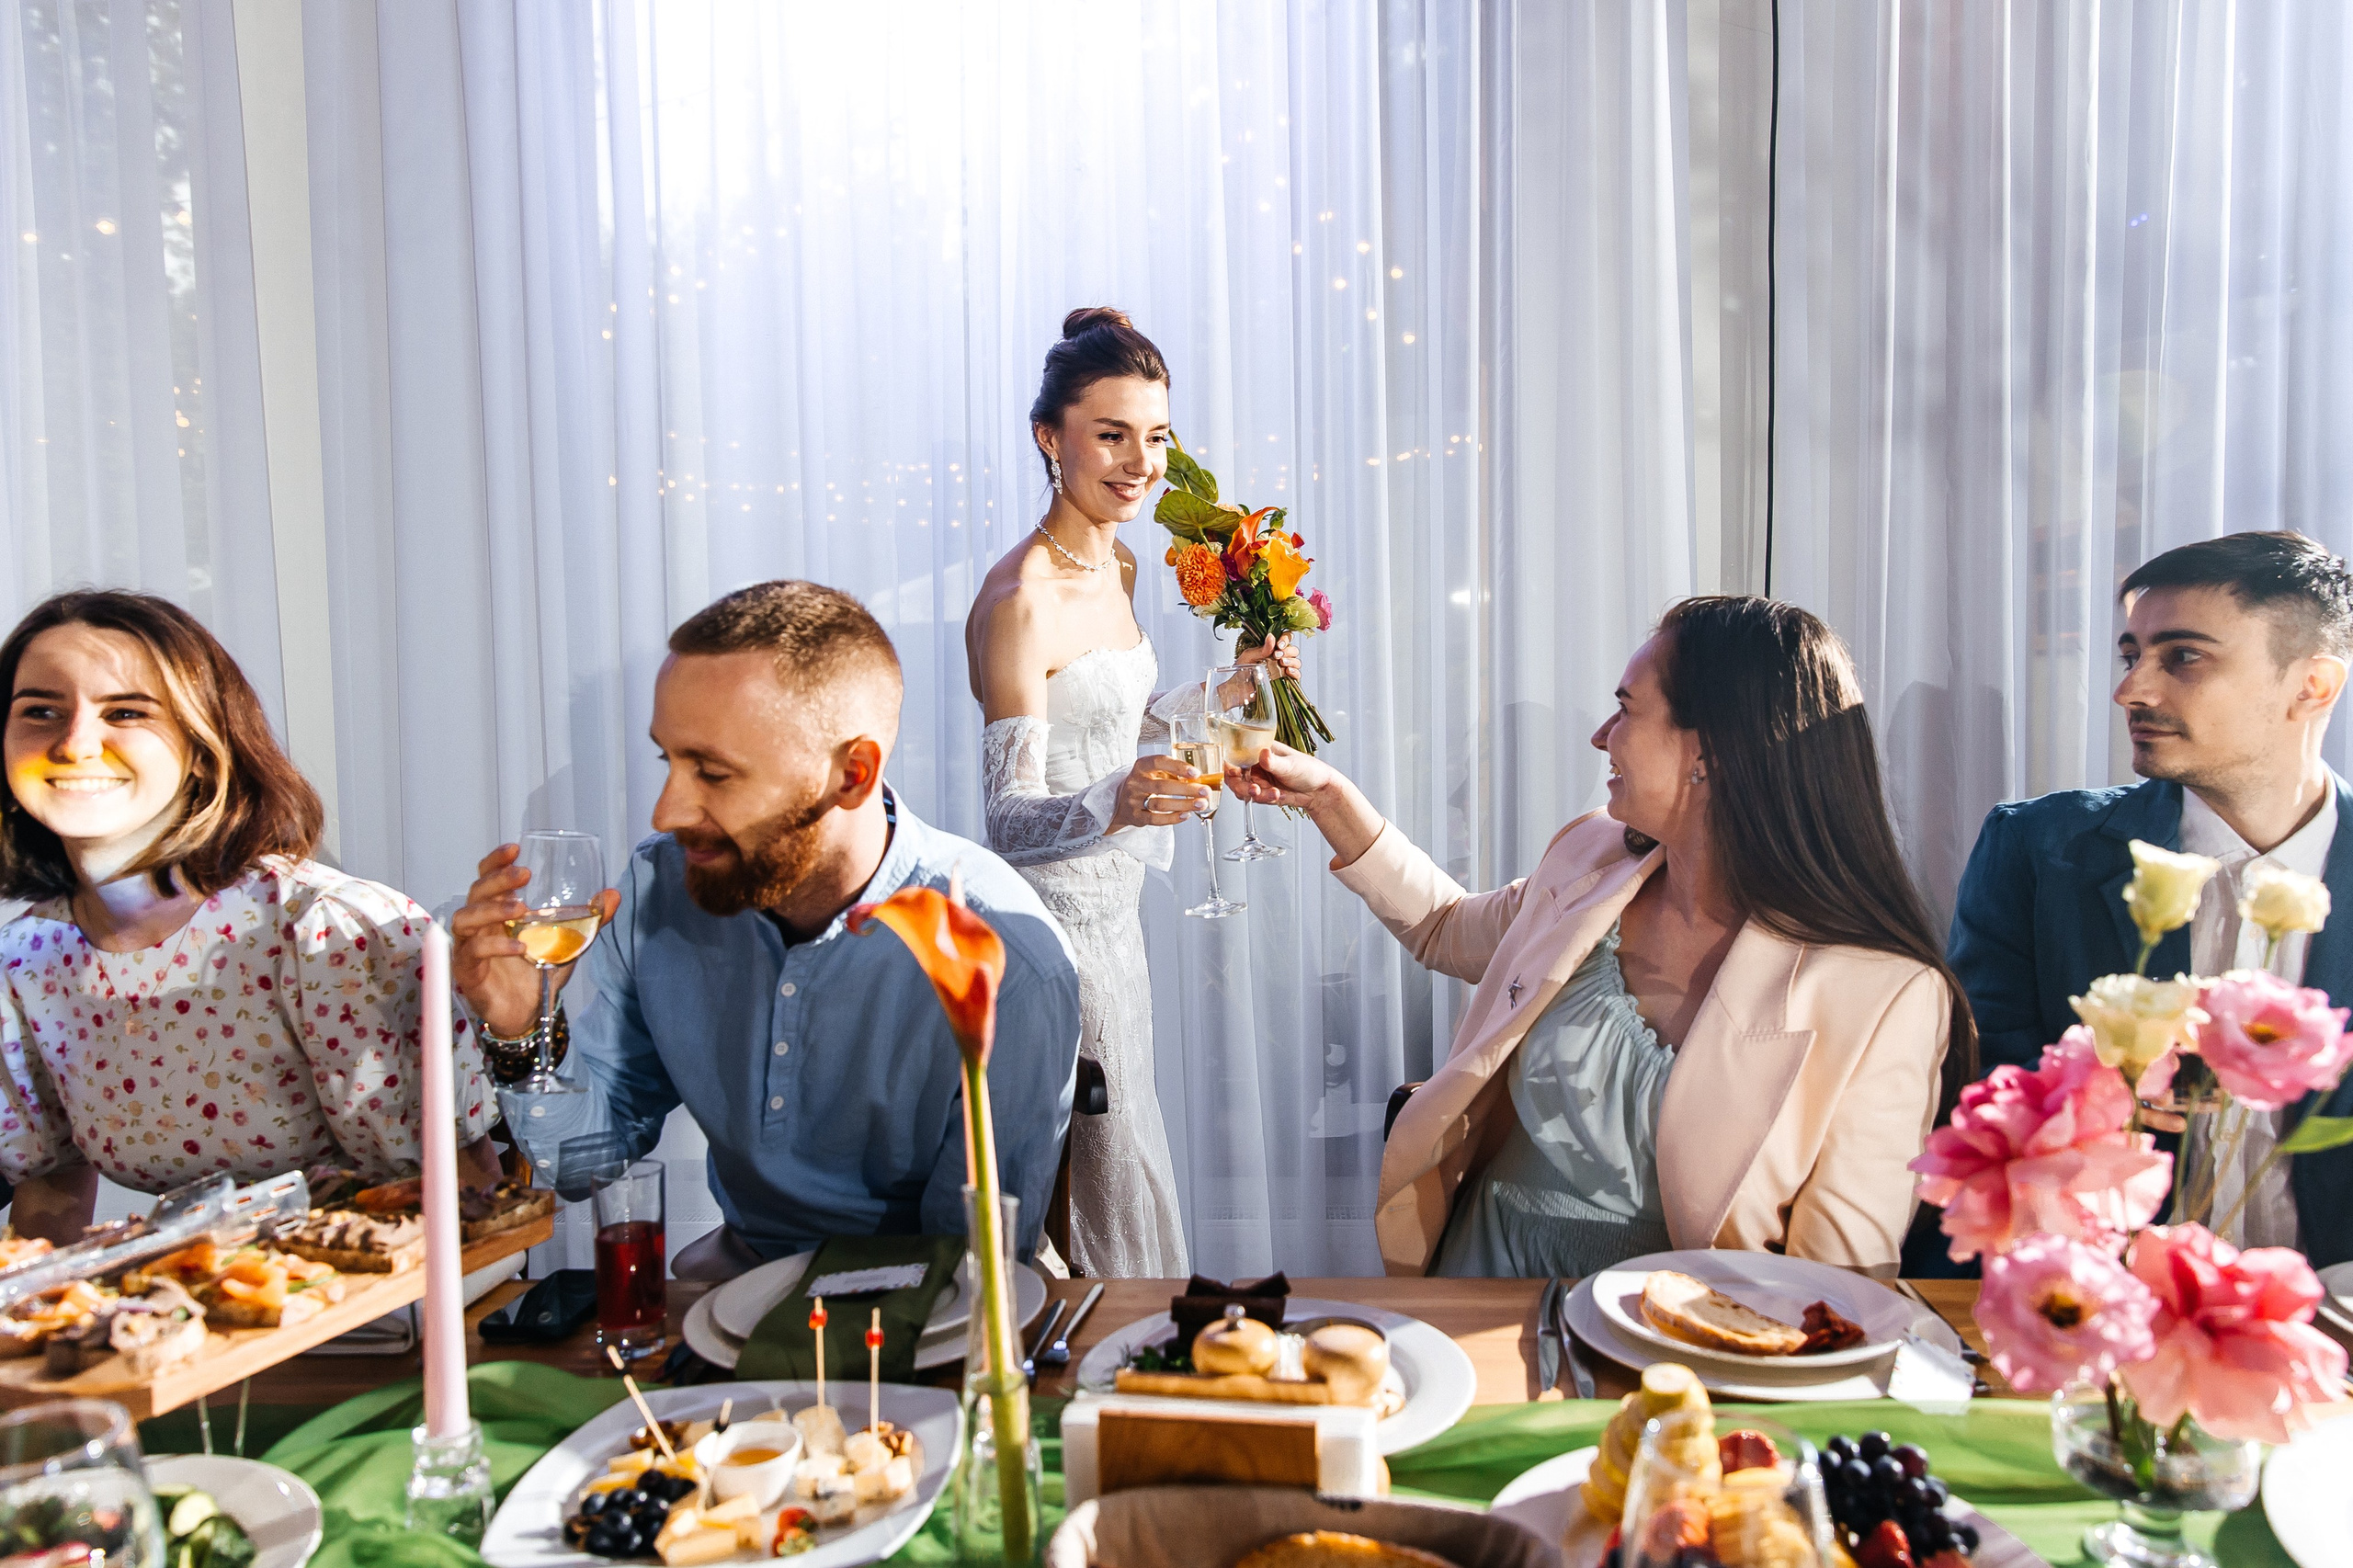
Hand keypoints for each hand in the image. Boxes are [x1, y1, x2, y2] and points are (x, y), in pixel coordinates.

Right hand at [449, 844, 620, 1037]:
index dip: (495, 861)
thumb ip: (590, 918)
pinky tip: (520, 947)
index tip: (515, 848)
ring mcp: (470, 947)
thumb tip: (613, 894)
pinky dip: (496, 946)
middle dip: (498, 879)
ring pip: (465, 918)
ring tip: (520, 908)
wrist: (530, 1012)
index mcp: (498, 911)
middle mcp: (480, 925)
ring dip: (491, 909)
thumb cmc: (540, 971)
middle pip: (476, 892)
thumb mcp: (569, 941)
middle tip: (524, 874)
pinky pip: (474, 952)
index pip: (487, 877)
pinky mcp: (467, 971)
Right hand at [1109, 755, 1212, 830]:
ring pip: (1160, 804)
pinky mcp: (1136, 816)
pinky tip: (1186, 815)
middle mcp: (1136, 782)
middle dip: (1187, 789)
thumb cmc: (1144, 784)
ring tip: (1201, 804)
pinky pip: (1156, 819)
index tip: (1196, 773)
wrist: (1120, 802)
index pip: (1159, 762)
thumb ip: (1172, 773)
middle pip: (1162, 786)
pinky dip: (1173, 818)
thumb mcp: (1154, 773)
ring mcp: (1134, 800)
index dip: (1178, 767)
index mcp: (1141, 767)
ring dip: (1183, 804)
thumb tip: (1198, 780)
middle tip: (1205, 791)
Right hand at [1224, 739, 1334, 810]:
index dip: (1229, 764)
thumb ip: (1274, 762)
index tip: (1232, 772)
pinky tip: (1277, 795)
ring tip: (1268, 793)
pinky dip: (1264, 799)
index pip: (1236, 754)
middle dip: (1241, 785)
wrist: (1320, 791)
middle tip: (1252, 789)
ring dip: (1253, 793)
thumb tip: (1262, 754)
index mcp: (1260, 750)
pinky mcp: (1263, 793)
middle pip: (1235, 776)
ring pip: (1243, 789)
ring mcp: (1259, 779)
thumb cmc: (1309, 770)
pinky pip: (1255, 798)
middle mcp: (1256, 764)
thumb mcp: (1290, 764)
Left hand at [1235, 633, 1302, 682]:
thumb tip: (1271, 636)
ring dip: (1292, 661)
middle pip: (1293, 650)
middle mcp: (1278, 657)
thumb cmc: (1240, 670)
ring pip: (1296, 661)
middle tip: (1277, 655)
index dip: (1285, 639)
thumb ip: (1262, 648)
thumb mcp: (1249, 656)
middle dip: (1288, 651)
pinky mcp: (1283, 680)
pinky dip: (1295, 672)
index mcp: (1270, 648)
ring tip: (1282, 663)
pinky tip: (1287, 671)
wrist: (1237, 688)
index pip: (1285, 638)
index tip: (1279, 645)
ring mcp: (1282, 669)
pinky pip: (1296, 675)